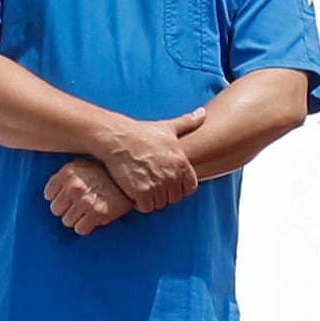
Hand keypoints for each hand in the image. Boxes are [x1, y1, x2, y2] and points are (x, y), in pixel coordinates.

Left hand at [44, 159, 130, 235]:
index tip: (67, 198)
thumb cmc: (106, 173)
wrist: (130, 180)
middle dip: (66, 209)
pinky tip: (92, 219)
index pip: (48, 194)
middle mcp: (74, 186)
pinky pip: (80, 229)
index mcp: (68, 173)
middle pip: (56, 209)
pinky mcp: (97, 213)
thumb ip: (66, 176)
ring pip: (67, 221)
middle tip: (77, 206)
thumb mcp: (83, 166)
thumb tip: (53, 188)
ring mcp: (85, 200)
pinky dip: (85, 227)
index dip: (58, 197)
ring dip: (76, 219)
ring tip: (86, 212)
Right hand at [82, 116, 201, 213]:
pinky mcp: (141, 193)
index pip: (189, 187)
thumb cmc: (140, 132)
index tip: (168, 182)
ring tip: (143, 187)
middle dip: (165, 193)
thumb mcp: (167, 127)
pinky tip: (134, 192)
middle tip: (152, 184)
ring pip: (160, 203)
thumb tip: (203, 113)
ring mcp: (157, 185)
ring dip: (152, 199)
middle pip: (174, 197)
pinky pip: (146, 207)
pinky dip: (140, 203)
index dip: (179, 186)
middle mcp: (172, 176)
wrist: (116, 138)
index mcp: (181, 162)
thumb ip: (187, 122)